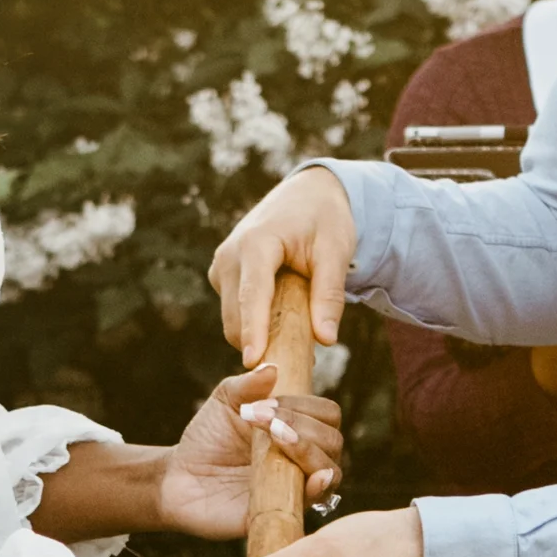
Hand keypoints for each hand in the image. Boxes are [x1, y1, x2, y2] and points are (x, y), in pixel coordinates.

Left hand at [156, 362, 344, 537]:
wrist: (179, 477)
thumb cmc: (207, 437)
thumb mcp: (224, 401)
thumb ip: (247, 384)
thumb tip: (273, 367)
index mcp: (298, 428)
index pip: (326, 414)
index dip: (304, 406)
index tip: (266, 405)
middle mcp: (303, 458)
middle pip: (332, 440)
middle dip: (302, 425)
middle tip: (266, 421)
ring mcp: (296, 486)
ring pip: (329, 470)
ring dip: (308, 449)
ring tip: (275, 438)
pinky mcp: (283, 511)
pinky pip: (315, 503)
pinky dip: (318, 486)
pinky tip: (311, 475)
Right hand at [210, 168, 358, 362]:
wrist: (306, 194)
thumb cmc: (324, 219)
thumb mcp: (336, 251)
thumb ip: (329, 295)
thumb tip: (326, 339)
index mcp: (255, 243)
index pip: (251, 295)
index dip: (253, 330)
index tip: (253, 362)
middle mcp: (229, 255)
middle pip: (237, 316)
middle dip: (263, 343)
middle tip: (306, 358)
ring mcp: (221, 266)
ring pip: (233, 319)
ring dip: (259, 336)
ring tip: (299, 335)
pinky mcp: (221, 275)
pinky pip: (234, 312)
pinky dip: (255, 324)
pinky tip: (283, 319)